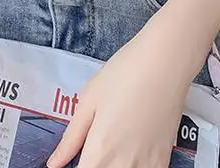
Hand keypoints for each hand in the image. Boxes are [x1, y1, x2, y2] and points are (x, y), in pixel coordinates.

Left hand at [49, 19, 197, 167]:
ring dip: (112, 167)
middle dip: (93, 165)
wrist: (166, 62)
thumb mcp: (89, 100)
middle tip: (91, 149)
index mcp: (99, 152)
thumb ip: (71, 138)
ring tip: (110, 148)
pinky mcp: (164, 160)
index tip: (73, 160)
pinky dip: (133, 167)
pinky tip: (128, 153)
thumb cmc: (124, 74)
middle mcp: (123, 166)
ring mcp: (146, 166)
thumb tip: (53, 164)